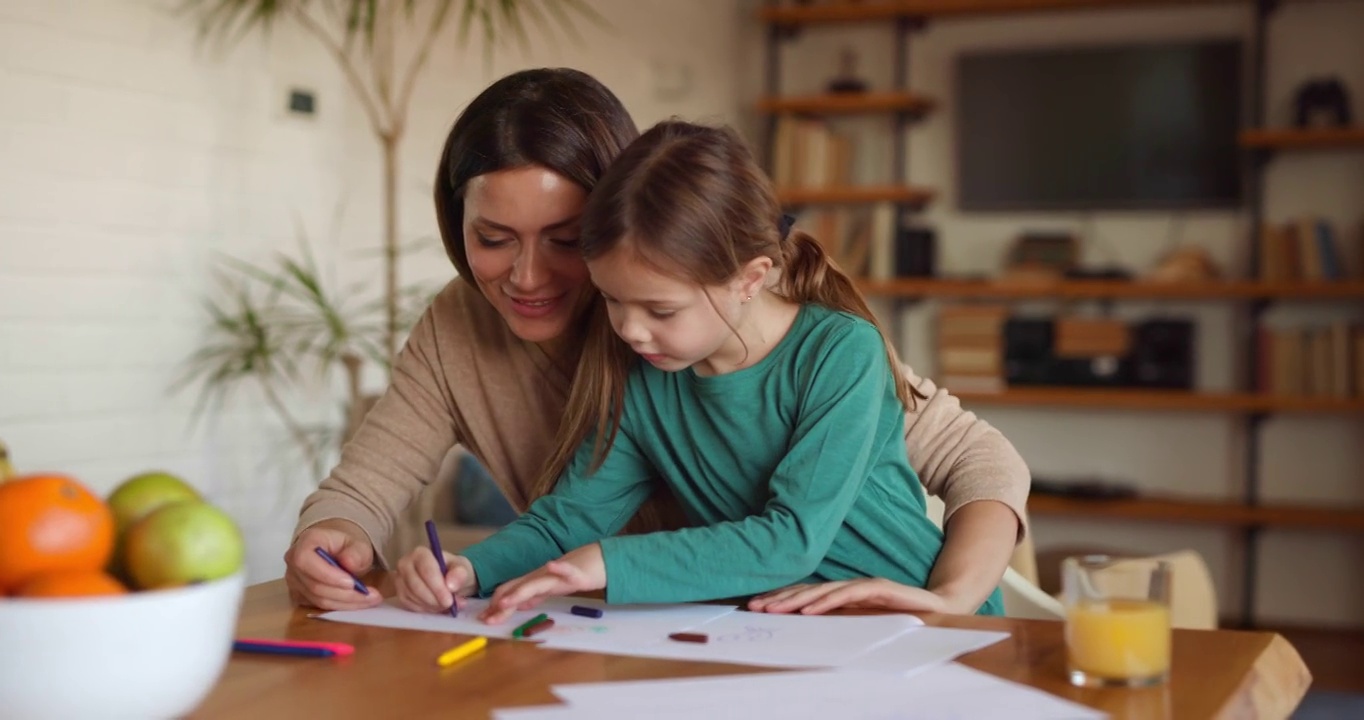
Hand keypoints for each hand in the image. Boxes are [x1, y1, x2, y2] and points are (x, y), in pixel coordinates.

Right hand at [284, 519, 382, 609]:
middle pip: (314, 586)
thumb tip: (349, 564)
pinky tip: (357, 603)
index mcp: (305, 543)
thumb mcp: (358, 544)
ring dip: (346, 603)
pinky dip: (340, 607)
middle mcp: (293, 563)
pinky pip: (319, 607)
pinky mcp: (299, 596)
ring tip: (370, 600)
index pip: (305, 561)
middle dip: (344, 594)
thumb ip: (355, 552)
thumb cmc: (346, 546)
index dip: (327, 575)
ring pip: (318, 600)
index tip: (352, 582)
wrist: (335, 550)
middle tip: (370, 595)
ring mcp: (294, 581)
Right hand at [394, 547, 476, 614]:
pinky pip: (410, 606)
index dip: (438, 587)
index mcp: (420, 553)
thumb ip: (460, 574)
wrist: (448, 579)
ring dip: (431, 605)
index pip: (426, 570)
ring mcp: (399, 580)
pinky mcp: (399, 594)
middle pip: (417, 586)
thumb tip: (451, 585)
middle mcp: (405, 564)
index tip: (449, 600)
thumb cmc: (453, 571)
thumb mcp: (462, 569)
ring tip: (446, 605)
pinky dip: (425, 610)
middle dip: (434, 599)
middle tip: (449, 605)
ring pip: (413, 597)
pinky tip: (436, 607)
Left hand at [479, 543, 605, 624]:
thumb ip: (533, 597)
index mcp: (535, 582)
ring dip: (519, 593)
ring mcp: (557, 575)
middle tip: (487, 620)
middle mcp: (541, 577)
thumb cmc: (572, 575)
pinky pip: (567, 570)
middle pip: (517, 589)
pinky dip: (560, 568)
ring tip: (505, 603)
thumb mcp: (549, 589)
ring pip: (536, 583)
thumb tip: (518, 606)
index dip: (495, 605)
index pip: (510, 592)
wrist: (596, 559)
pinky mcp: (576, 573)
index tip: (484, 619)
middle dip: (501, 604)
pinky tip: (553, 565)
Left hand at [747, 578, 948, 615]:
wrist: (941, 609)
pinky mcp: (880, 588)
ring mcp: (864, 586)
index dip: (781, 599)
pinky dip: (827, 602)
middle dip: (779, 599)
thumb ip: (841, 621)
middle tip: (754, 607)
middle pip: (808, 591)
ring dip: (796, 601)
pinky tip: (810, 610)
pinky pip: (848, 595)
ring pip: (823, 592)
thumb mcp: (864, 622)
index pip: (806, 595)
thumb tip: (808, 629)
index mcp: (844, 595)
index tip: (755, 606)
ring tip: (773, 609)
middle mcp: (850, 586)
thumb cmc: (902, 618)